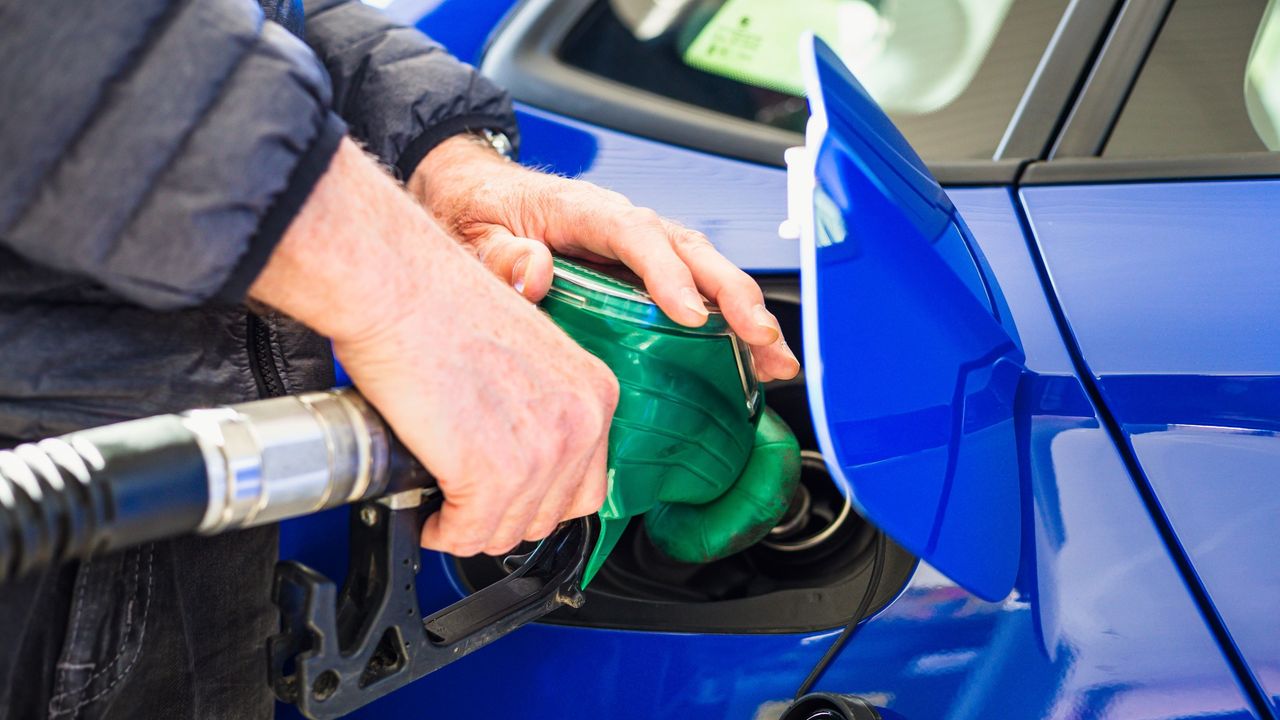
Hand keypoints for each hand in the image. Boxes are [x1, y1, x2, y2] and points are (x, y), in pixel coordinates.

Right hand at [251, 139, 616, 555]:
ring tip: (444, 508)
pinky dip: (444, 533)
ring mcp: (541, 452)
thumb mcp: (527, 352)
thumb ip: (541, 401)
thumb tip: (521, 446)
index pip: (586, 486)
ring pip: (509, 531)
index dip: (538, 499)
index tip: (508, 496)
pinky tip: (430, 514)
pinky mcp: (491, 474)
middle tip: (468, 504)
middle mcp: (581, 423)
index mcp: (595, 391)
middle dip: (504, 517)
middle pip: (551, 516)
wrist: (398, 288)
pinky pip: (469, 534)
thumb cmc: (441, 304)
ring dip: (471, 529)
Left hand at [409, 135, 800, 381]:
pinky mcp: (645, 273)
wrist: (475, 195)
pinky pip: (695, 292)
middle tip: (760, 338)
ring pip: (705, 272)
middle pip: (691, 250)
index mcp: (582, 209)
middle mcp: (623, 223)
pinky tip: (753, 362)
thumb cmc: (477, 211)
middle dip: (733, 294)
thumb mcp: (471, 233)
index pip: (637, 234)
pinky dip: (728, 325)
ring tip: (775, 360)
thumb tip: (535, 270)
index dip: (668, 273)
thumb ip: (497, 254)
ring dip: (745, 314)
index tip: (690, 315)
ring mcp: (640, 248)